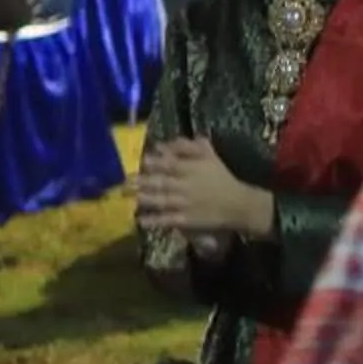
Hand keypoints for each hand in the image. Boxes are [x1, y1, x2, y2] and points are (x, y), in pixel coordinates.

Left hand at [137, 139, 273, 237]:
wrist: (238, 205)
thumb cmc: (222, 178)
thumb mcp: (211, 157)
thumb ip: (190, 146)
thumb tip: (167, 142)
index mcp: (193, 169)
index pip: (170, 164)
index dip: (155, 162)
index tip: (142, 161)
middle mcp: (186, 186)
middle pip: (161, 182)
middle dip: (141, 182)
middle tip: (124, 182)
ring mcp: (185, 204)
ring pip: (161, 200)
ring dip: (144, 198)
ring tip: (128, 197)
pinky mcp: (186, 220)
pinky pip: (167, 220)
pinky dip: (154, 220)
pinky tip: (140, 220)